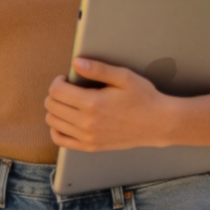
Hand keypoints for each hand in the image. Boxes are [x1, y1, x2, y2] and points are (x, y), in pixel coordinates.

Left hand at [45, 57, 173, 150]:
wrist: (158, 124)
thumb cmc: (143, 98)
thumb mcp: (124, 77)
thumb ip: (98, 69)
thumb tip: (75, 62)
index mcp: (92, 103)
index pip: (56, 91)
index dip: (58, 81)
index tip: (66, 78)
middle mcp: (86, 123)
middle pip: (51, 106)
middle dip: (55, 93)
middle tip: (68, 88)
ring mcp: (87, 138)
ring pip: (52, 122)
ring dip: (55, 109)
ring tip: (69, 102)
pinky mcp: (90, 147)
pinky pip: (60, 140)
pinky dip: (57, 128)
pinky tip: (66, 119)